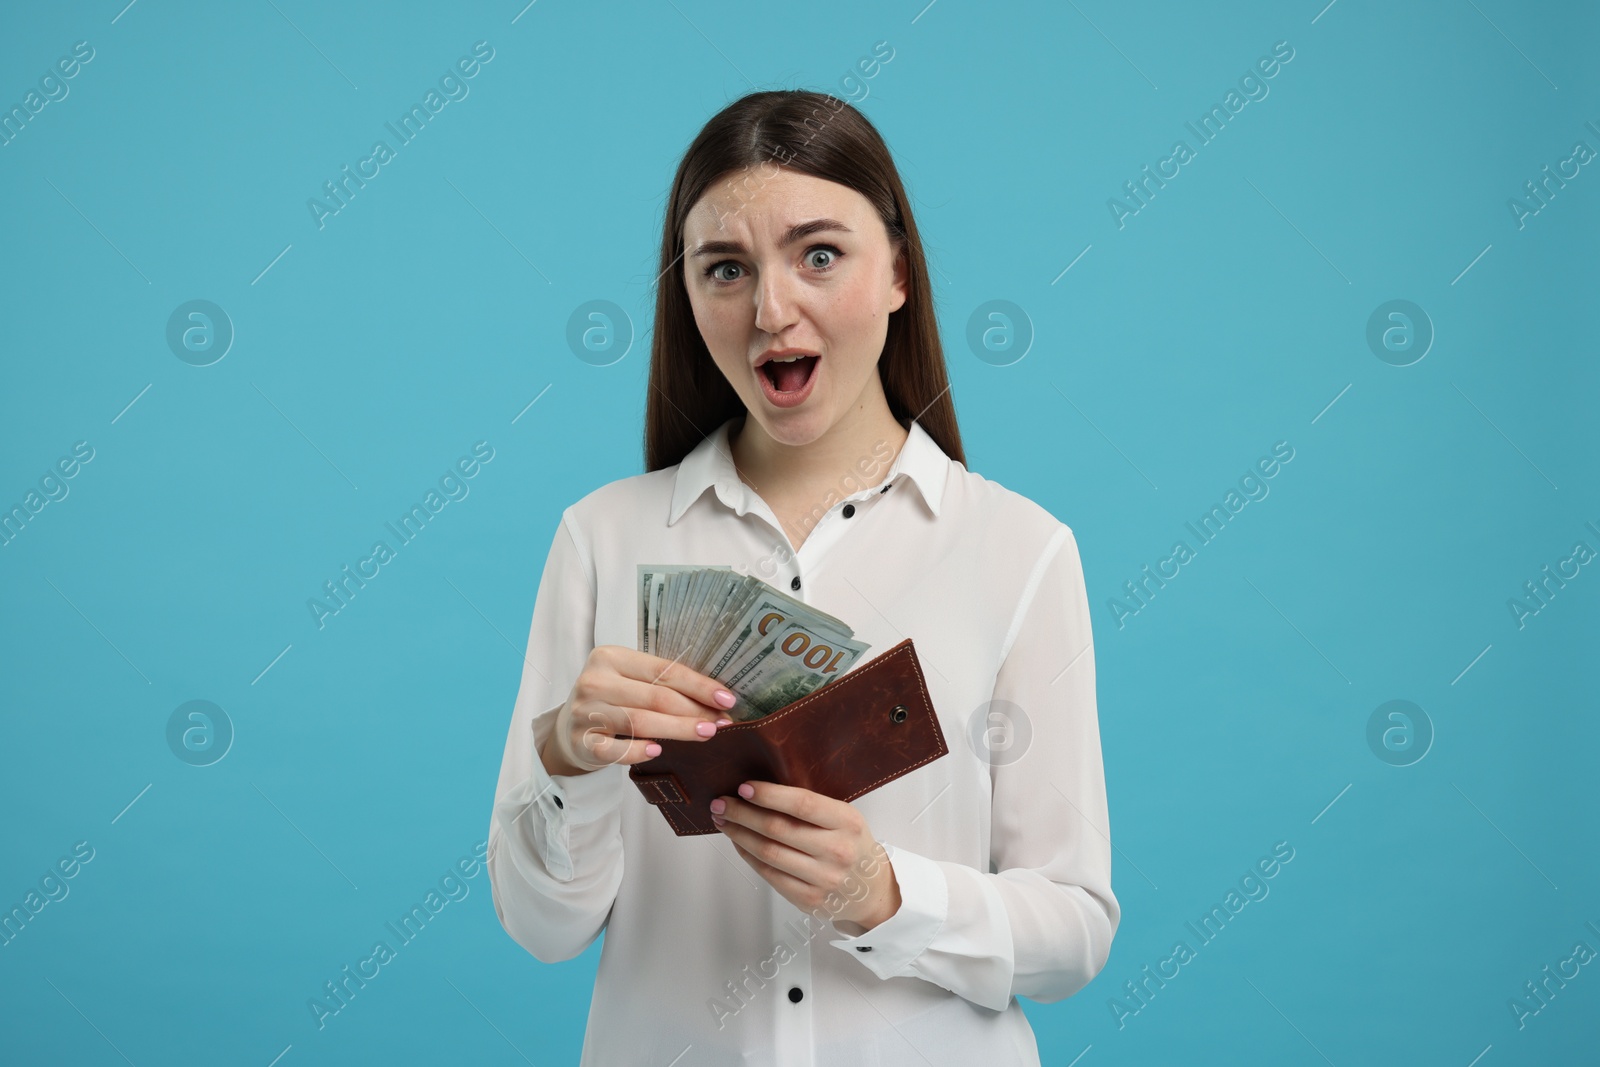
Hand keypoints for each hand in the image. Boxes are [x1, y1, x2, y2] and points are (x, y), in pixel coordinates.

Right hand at [540, 646, 736, 775]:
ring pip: (640, 721)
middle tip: (721, 723)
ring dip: (677, 729)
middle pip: (656, 696)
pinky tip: (657, 752)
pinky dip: (637, 751)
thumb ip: (662, 685)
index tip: (726, 699)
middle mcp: (595, 681)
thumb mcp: (630, 682)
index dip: (698, 685)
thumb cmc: (610, 702)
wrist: (568, 731)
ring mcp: (584, 712)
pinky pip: (613, 750)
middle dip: (694, 710)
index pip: (664, 670)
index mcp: (611, 657)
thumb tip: (716, 700)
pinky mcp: (580, 743)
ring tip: (705, 734)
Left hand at [710, 781, 901, 932]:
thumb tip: (760, 789)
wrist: (871, 891)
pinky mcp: (808, 900)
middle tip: (722, 803)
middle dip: (743, 813)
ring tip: (724, 820)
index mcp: (847, 822)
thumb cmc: (852, 845)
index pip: (802, 805)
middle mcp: (837, 851)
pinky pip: (769, 874)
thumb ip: (812, 806)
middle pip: (778, 829)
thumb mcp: (844, 817)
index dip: (769, 795)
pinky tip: (739, 842)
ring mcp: (823, 879)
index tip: (744, 787)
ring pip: (769, 853)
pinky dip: (748, 856)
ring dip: (739, 834)